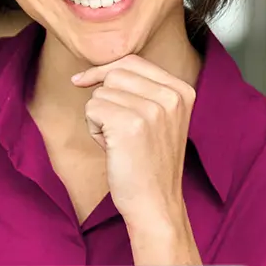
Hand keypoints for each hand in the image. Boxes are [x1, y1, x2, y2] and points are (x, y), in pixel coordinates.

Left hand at [71, 55, 200, 263]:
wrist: (155, 203)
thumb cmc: (149, 164)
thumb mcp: (157, 120)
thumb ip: (140, 91)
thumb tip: (94, 72)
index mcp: (182, 91)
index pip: (133, 62)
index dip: (104, 70)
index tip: (83, 81)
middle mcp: (171, 96)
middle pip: (115, 74)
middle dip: (104, 99)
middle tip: (118, 131)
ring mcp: (153, 109)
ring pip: (101, 92)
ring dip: (99, 117)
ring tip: (119, 142)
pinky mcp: (131, 123)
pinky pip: (92, 108)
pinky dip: (94, 129)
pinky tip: (112, 148)